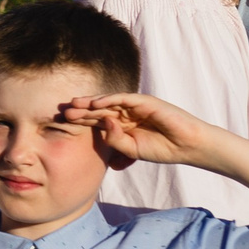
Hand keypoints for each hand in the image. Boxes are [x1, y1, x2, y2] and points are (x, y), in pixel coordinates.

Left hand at [56, 91, 216, 168]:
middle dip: (81, 110)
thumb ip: (115, 139)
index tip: (64, 124)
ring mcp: (136, 106)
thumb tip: (103, 124)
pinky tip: (96, 104)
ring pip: (109, 102)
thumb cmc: (161, 148)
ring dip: (91, 103)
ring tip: (74, 105)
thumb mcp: (131, 149)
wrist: (186, 146)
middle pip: (99, 110)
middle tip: (62, 112)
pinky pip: (124, 99)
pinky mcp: (145, 101)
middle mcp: (127, 113)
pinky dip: (110, 100)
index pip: (98, 121)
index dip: (82, 121)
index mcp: (123, 124)